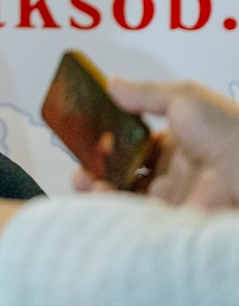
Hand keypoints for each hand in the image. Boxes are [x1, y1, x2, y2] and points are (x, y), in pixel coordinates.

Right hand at [73, 78, 238, 209]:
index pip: (136, 143)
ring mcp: (171, 198)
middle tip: (81, 159)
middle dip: (97, 165)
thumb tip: (112, 84)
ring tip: (83, 177)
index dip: (110, 139)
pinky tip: (99, 191)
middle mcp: (174, 173)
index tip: (89, 133)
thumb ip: (143, 93)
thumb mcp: (183, 97)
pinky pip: (131, 214)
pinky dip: (109, 205)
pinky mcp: (168, 220)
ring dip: (97, 185)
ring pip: (123, 194)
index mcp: (179, 143)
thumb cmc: (229, 130)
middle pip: (125, 171)